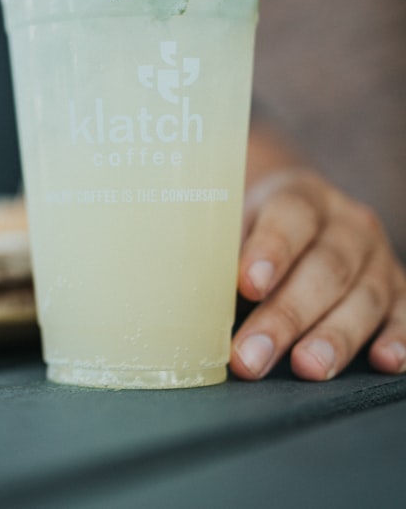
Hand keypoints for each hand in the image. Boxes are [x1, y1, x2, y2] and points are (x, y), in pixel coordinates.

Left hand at [231, 169, 405, 380]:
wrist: (293, 214)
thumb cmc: (247, 228)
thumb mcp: (229, 223)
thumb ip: (216, 252)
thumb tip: (182, 296)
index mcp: (300, 197)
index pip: (290, 218)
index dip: (271, 250)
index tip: (246, 285)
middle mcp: (347, 224)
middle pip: (325, 267)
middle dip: (287, 315)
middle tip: (252, 355)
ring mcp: (377, 258)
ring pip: (365, 296)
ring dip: (335, 337)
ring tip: (307, 368)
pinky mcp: (399, 290)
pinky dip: (401, 338)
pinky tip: (385, 361)